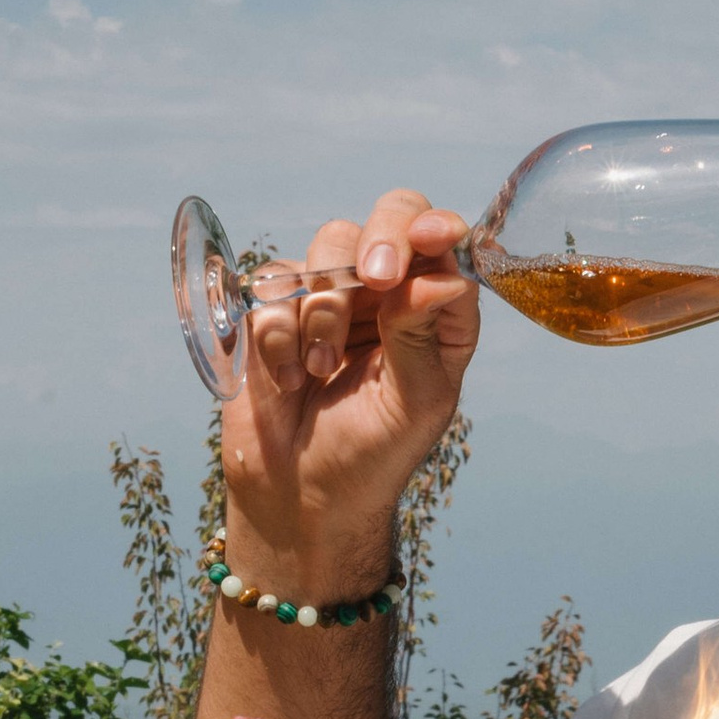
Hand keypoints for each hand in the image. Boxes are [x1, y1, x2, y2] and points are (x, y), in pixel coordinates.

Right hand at [220, 191, 478, 590]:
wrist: (298, 497)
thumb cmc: (372, 456)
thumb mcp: (414, 402)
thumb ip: (423, 335)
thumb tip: (446, 277)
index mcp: (436, 313)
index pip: (443, 245)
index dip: (435, 229)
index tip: (430, 236)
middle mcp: (388, 295)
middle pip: (386, 220)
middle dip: (377, 243)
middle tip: (374, 280)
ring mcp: (331, 297)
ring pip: (327, 249)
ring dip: (324, 309)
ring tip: (321, 370)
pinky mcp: (277, 310)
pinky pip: (273, 285)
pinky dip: (279, 332)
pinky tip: (288, 378)